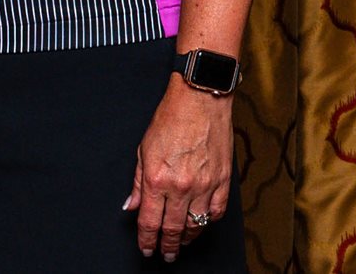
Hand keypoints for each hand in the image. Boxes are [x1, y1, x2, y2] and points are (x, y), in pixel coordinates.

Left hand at [124, 77, 234, 261]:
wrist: (200, 101)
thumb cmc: (170, 119)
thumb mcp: (143, 149)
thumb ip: (138, 182)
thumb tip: (132, 205)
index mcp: (157, 179)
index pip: (150, 221)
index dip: (147, 240)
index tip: (147, 249)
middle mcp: (182, 186)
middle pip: (173, 228)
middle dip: (167, 246)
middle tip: (165, 254)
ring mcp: (205, 186)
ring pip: (196, 224)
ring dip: (187, 238)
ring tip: (180, 243)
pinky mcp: (223, 181)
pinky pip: (216, 212)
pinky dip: (208, 222)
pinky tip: (201, 224)